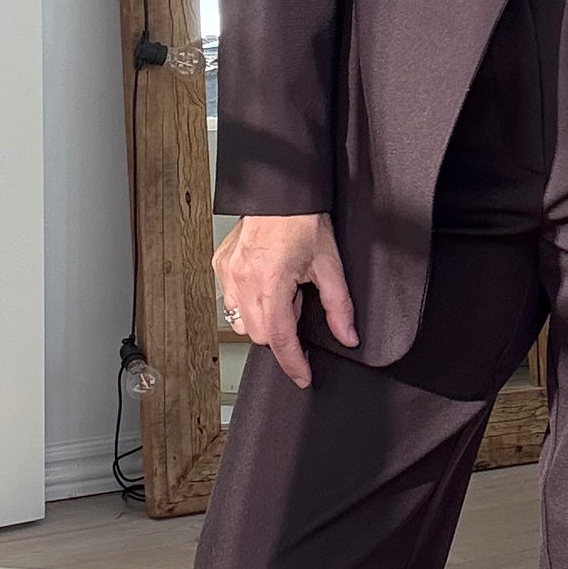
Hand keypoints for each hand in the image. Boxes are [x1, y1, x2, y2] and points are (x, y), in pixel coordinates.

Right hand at [214, 212, 357, 388]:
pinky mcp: (220, 266)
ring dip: (264, 319)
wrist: (280, 192)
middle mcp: (242, 280)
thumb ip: (338, 306)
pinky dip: (248, 303)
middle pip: (260, 335)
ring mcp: (227, 274)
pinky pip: (230, 301)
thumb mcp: (329, 264)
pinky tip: (265, 283)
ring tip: (281, 290)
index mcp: (271, 282)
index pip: (279, 339)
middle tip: (298, 302)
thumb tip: (347, 336)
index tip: (302, 376)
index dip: (293, 363)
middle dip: (282, 331)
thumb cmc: (302, 220)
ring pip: (241, 321)